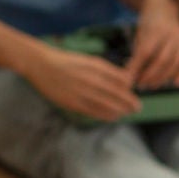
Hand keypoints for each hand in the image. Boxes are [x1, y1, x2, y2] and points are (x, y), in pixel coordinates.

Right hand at [23, 45, 142, 121]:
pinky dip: (107, 115)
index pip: (122, 79)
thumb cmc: (67, 62)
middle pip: (118, 94)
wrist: (41, 64)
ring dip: (121, 111)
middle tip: (137, 107)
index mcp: (96, 66)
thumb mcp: (89, 60)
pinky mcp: (73, 103)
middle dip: (130, 102)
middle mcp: (91, 79)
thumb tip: (126, 82)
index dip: (130, 88)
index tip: (133, 91)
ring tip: (127, 113)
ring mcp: (82, 92)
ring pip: (109, 105)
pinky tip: (114, 117)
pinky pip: (95, 112)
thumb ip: (107, 71)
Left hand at [128, 2, 178, 89]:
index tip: (129, 78)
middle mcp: (172, 34)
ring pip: (175, 63)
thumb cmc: (148, 25)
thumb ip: (138, 53)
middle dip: (151, 75)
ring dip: (164, 78)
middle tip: (142, 85)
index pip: (146, 51)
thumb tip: (132, 76)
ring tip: (153, 85)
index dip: (137, 66)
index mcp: (156, 29)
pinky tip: (176, 83)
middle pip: (162, 60)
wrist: (164, 9)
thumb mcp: (140, 34)